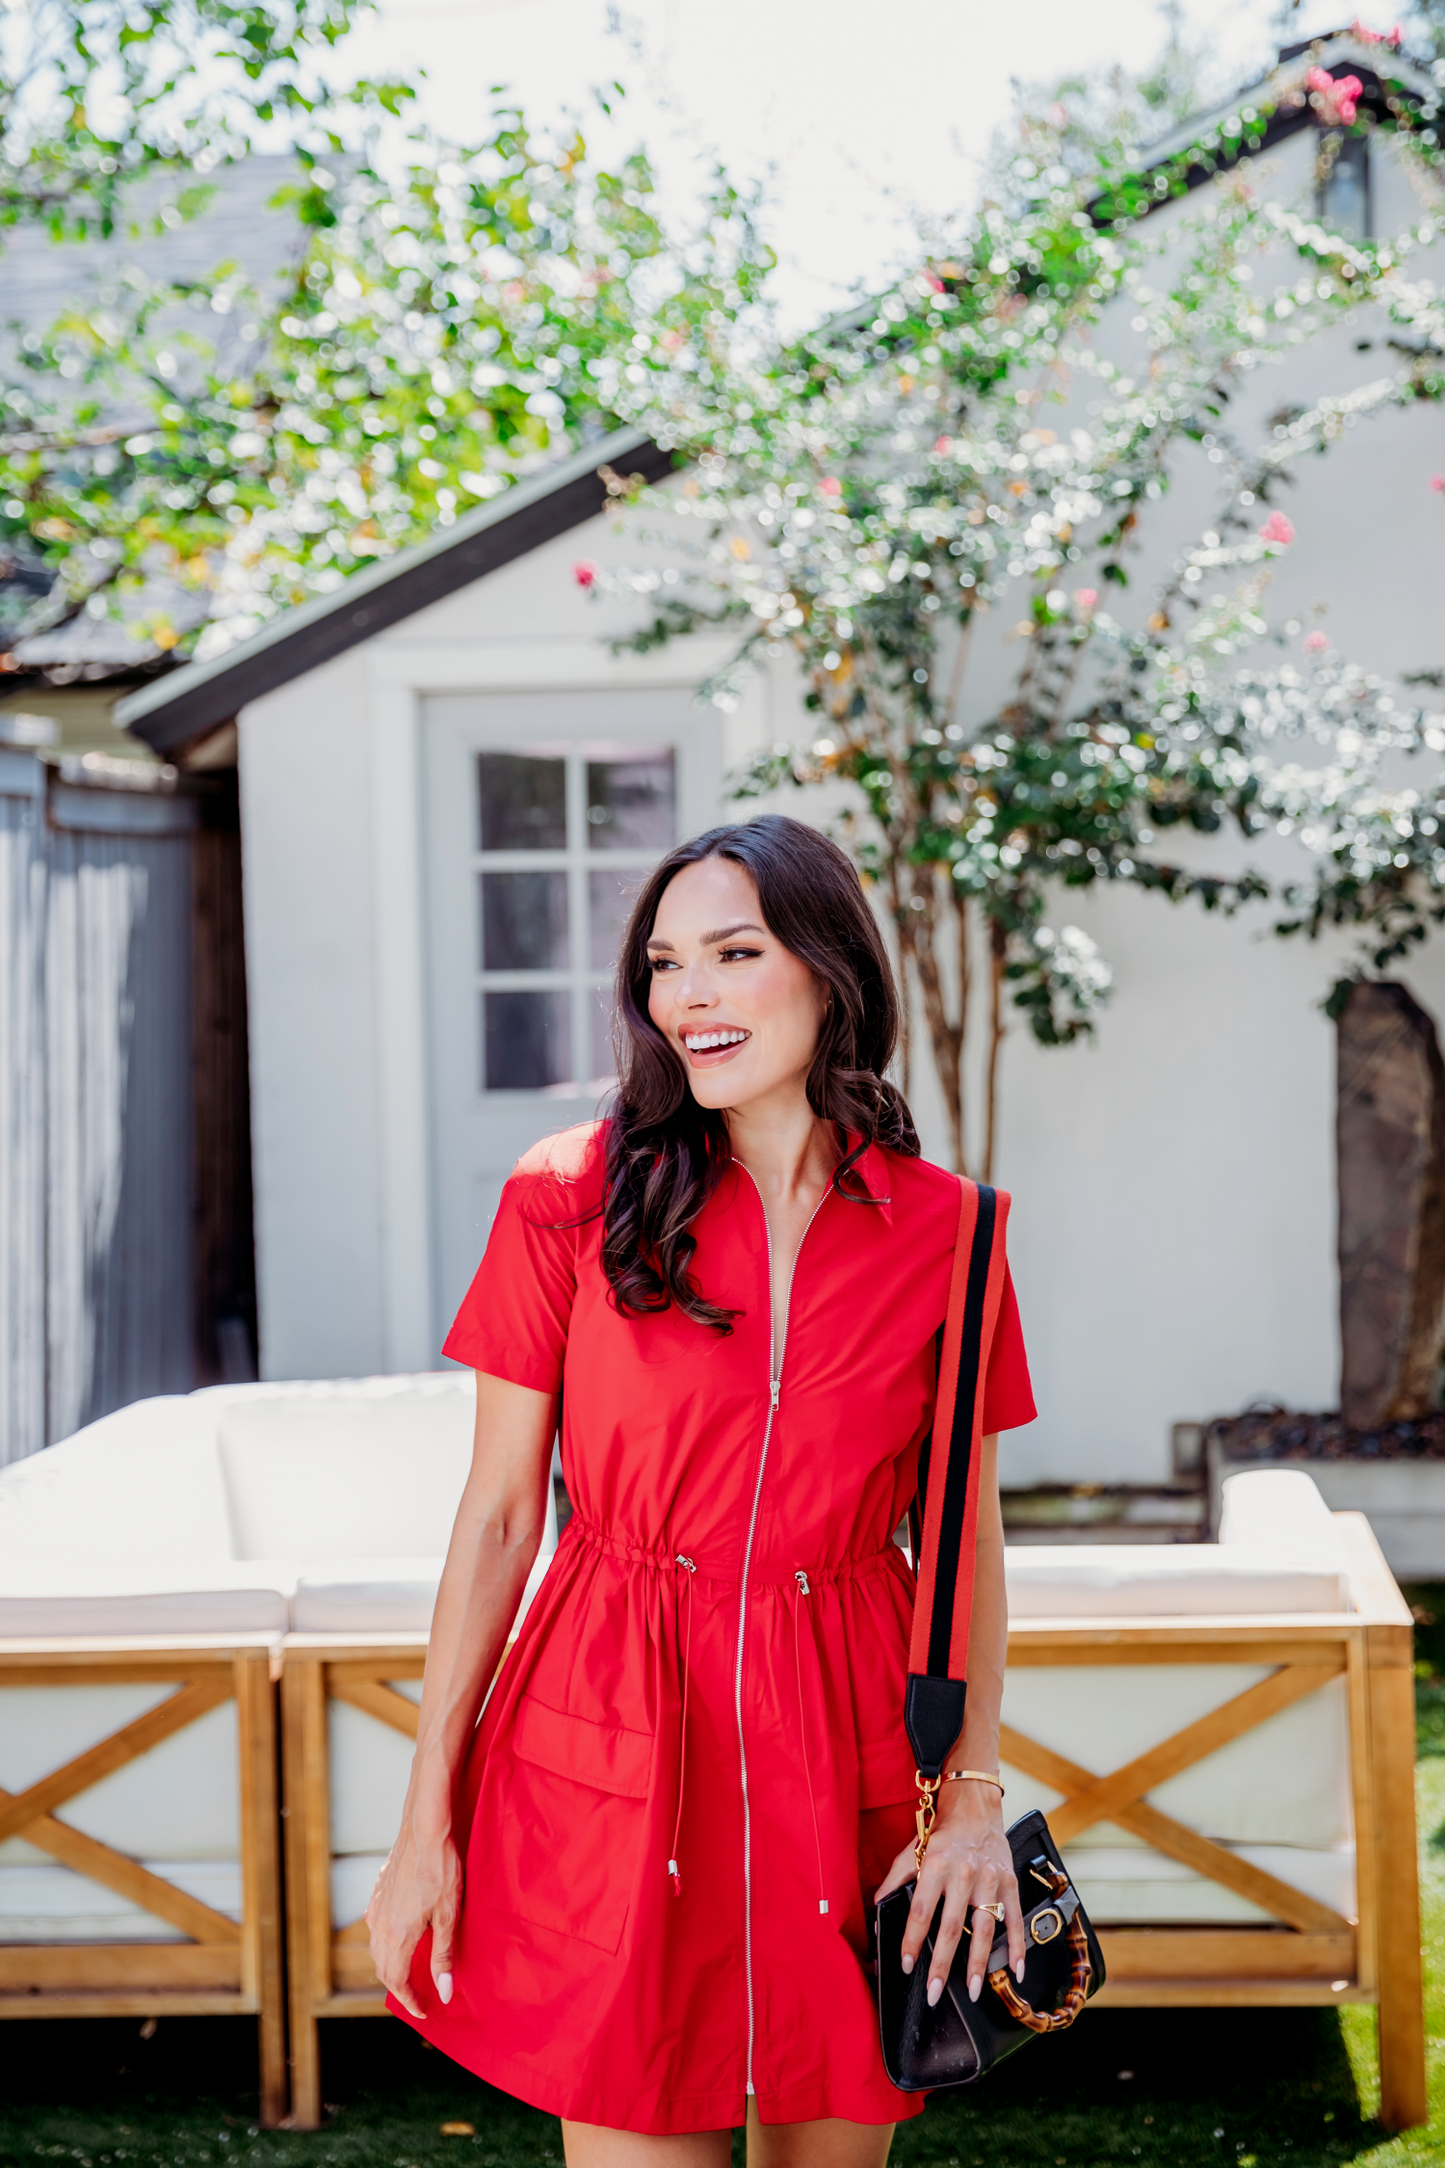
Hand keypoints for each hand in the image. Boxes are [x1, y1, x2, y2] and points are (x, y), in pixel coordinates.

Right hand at [365, 1817, 461, 2020]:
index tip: (423, 2011)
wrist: (424, 1830)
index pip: (397, 1982)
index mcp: (398, 1936)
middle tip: (418, 1997)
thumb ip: (443, 1957)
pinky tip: (400, 1938)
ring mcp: (376, 1909)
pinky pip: (376, 1929)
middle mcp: (380, 1926)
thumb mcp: (449, 1916)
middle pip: (384, 1970)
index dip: (410, 2001)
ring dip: (391, 1967)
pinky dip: (386, 1945)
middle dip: (399, 1988)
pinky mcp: (376, 1895)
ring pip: (377, 1951)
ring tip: (409, 1973)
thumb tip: (444, 1992)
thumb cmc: (441, 1870)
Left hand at [875, 1781, 1024, 2009]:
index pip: (921, 1911)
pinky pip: (1015, 1920)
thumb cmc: (941, 1832)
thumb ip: (894, 1880)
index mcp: (935, 1865)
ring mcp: (989, 1880)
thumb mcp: (911, 1850)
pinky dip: (1017, 1947)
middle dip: (941, 1964)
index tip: (907, 1965)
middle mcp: (964, 1873)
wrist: (975, 1805)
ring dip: (977, 1964)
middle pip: (951, 1927)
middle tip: (933, 1992)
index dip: (912, 1940)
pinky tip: (1015, 1971)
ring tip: (971, 1991)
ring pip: (984, 1929)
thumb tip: (876, 1911)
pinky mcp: (1009, 1883)